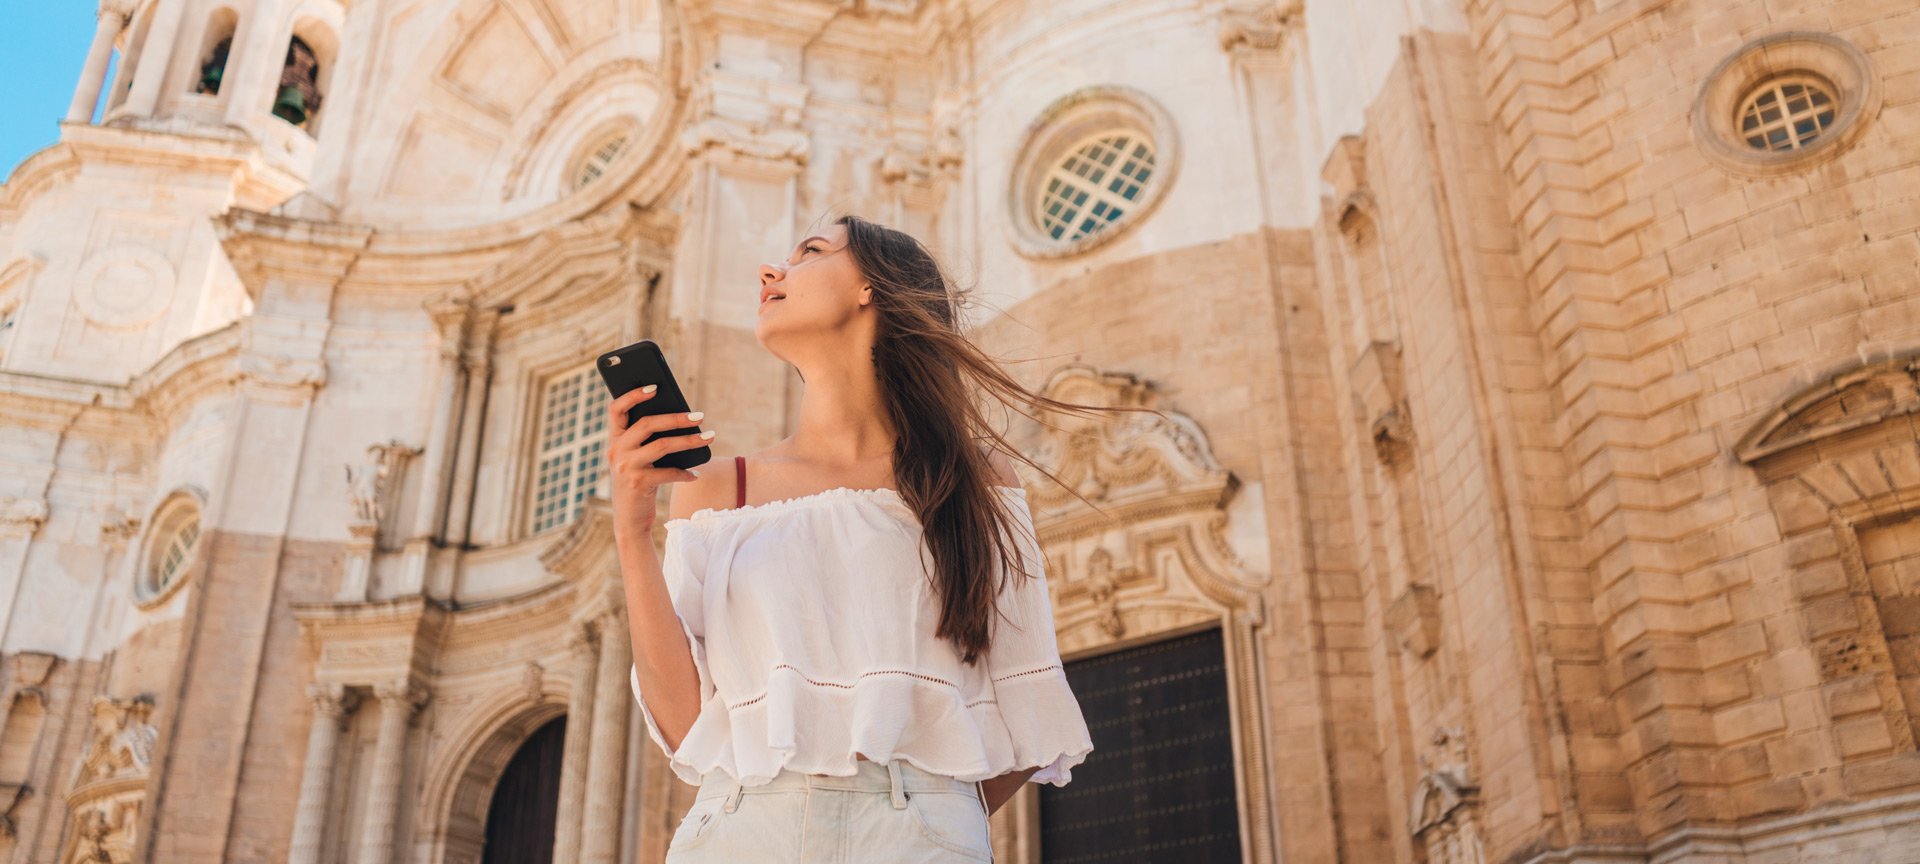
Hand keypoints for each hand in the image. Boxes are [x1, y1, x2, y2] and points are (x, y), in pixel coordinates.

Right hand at [605, 385, 711, 540]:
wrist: (629, 520)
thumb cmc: (638, 484)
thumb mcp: (637, 460)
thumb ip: (648, 442)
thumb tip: (682, 420)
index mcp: (613, 440)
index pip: (616, 409)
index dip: (633, 395)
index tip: (655, 386)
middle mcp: (615, 451)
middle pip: (646, 424)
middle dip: (676, 418)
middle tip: (699, 416)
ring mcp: (624, 467)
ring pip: (662, 445)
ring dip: (689, 441)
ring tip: (710, 437)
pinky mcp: (638, 483)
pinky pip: (668, 472)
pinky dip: (685, 473)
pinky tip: (696, 474)